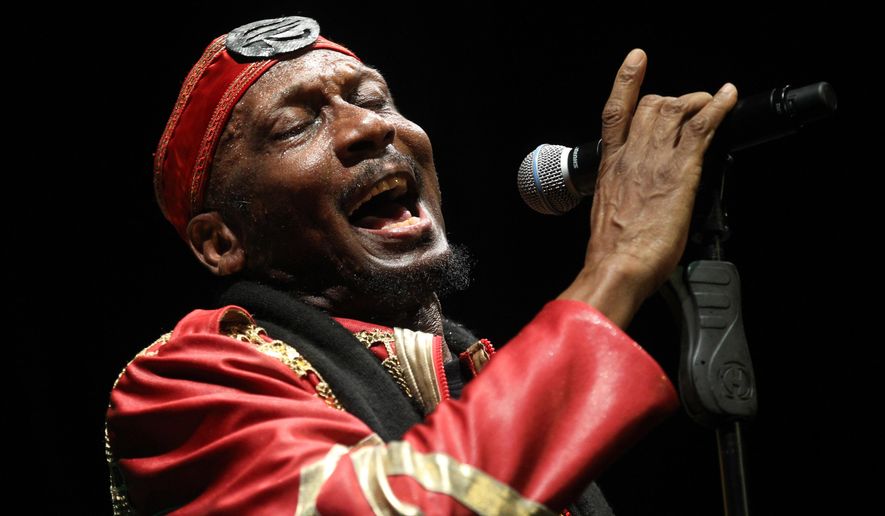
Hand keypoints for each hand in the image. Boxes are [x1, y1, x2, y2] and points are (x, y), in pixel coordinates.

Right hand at [559, 48, 737, 326]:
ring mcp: (655, 160)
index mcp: (610, 167)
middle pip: (652, 106)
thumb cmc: (612, 252)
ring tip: (712, 104)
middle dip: (674, 101)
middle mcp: (630, 155)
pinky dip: (718, 107)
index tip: (636, 63)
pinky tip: (728, 97)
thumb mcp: (609, 214)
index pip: (616, 113)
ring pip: (677, 110)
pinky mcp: (680, 171)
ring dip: (698, 103)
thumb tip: (636, 199)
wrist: (617, 265)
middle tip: (691, 109)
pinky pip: (702, 127)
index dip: (626, 83)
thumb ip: (623, 195)